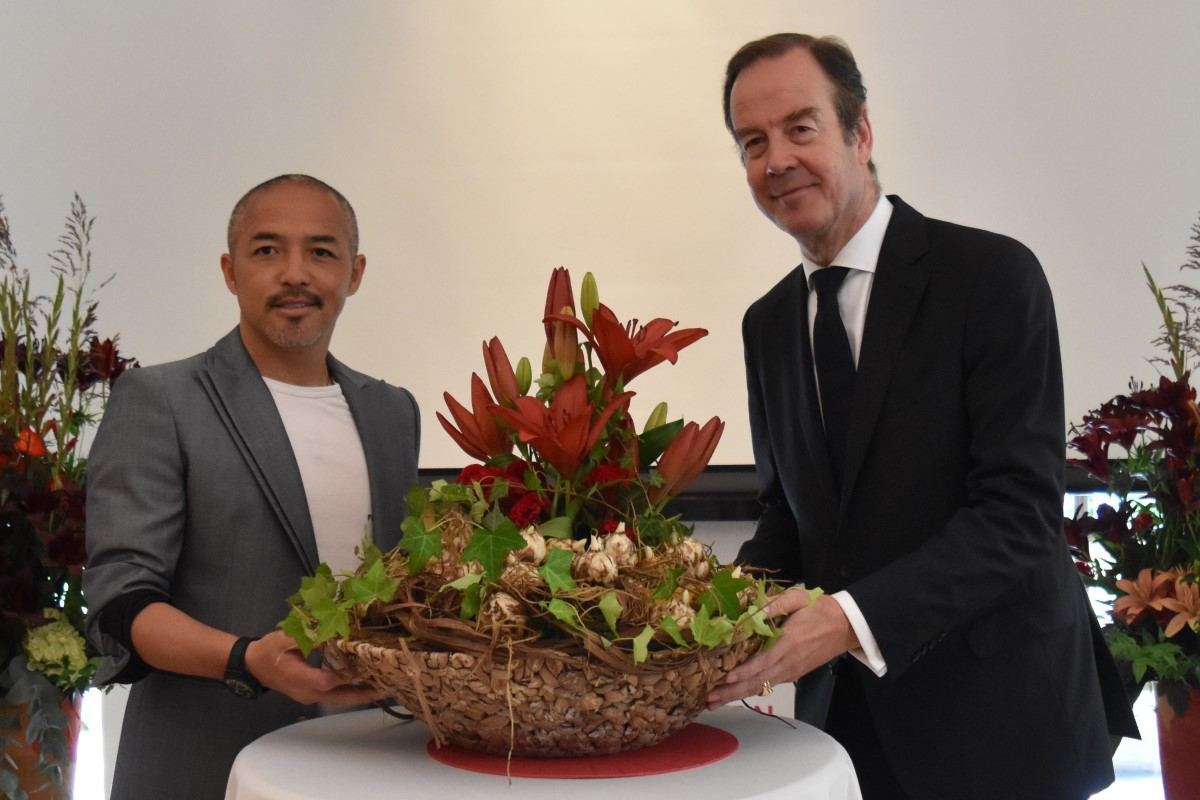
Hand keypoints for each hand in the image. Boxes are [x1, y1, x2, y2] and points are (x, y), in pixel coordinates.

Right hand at [246, 630, 384, 705]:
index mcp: (297, 677)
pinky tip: (368, 684)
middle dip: (363, 694)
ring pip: (339, 699)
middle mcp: (306, 692)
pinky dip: (353, 691)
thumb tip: (331, 630)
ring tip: (385, 686)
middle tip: (387, 687)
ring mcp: (310, 696)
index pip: (324, 681)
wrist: (253, 665)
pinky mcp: (314, 695)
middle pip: (338, 697)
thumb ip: (307, 635)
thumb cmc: (269, 649)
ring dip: (361, 695)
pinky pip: (336, 696)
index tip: (365, 667)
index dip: (345, 676)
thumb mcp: (284, 637)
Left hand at [706, 589, 857, 707]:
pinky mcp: (793, 673)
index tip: (725, 678)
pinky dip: (750, 690)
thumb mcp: (799, 598)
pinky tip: (736, 692)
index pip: (763, 662)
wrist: (846, 626)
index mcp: (789, 643)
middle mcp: (788, 662)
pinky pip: (769, 684)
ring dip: (737, 695)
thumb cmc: (820, 609)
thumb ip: (776, 603)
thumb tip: (754, 609)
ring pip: (761, 686)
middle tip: (708, 699)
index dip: (743, 672)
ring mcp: (791, 671)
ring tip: (715, 702)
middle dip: (732, 692)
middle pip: (757, 681)